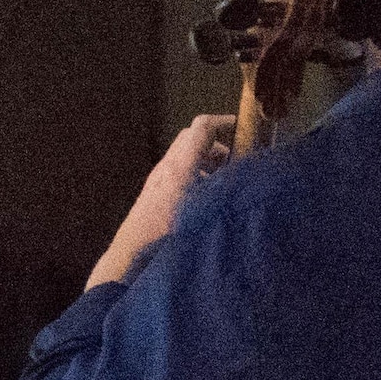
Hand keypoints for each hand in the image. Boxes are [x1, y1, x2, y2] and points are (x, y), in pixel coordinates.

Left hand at [89, 115, 237, 288]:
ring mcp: (158, 180)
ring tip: (224, 180)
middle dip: (215, 143)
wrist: (131, 257)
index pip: (201, 128)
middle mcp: (167, 168)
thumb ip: (227, 192)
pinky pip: (178, 173)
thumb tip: (249, 180)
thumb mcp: (204, 212)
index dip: (222, 122)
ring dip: (206, 160)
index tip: (240, 127)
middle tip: (235, 158)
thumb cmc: (167, 235)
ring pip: (184, 157)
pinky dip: (196, 175)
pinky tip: (206, 199)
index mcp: (180, 166)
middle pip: (191, 139)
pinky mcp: (154, 194)